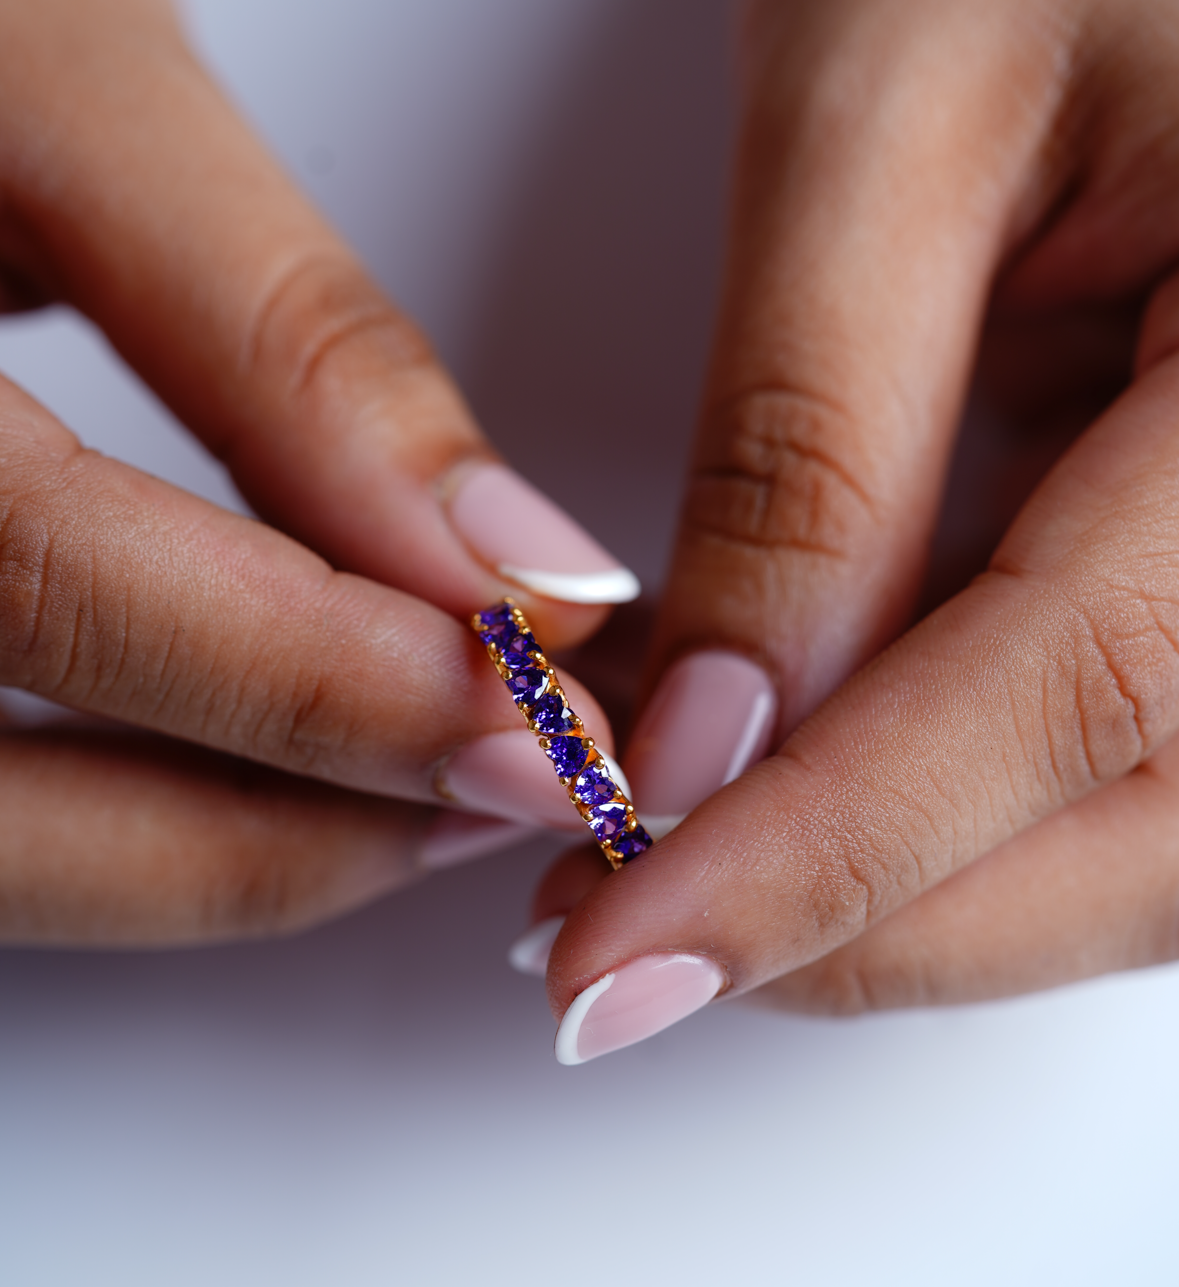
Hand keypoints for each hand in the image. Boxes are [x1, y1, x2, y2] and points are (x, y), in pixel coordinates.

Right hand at [0, 0, 637, 942]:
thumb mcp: (56, 87)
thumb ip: (283, 333)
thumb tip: (502, 553)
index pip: (50, 576)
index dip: (328, 675)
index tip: (540, 697)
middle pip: (4, 815)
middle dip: (296, 831)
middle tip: (509, 785)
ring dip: (222, 854)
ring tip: (423, 793)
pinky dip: (129, 812)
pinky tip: (269, 763)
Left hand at [535, 0, 1178, 1060]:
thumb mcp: (898, 119)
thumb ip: (807, 449)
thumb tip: (708, 732)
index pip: (1074, 701)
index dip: (830, 861)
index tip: (621, 962)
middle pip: (1137, 823)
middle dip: (865, 912)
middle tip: (629, 941)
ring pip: (1131, 810)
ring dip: (898, 870)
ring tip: (681, 865)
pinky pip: (1109, 717)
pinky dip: (936, 773)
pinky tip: (784, 760)